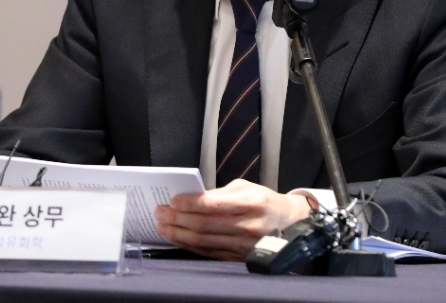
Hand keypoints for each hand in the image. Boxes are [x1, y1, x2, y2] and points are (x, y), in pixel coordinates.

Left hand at [154, 179, 311, 260]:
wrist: (286, 223)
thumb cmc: (262, 200)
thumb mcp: (245, 187)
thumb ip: (219, 193)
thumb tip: (190, 197)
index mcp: (251, 203)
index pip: (213, 205)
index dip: (190, 203)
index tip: (173, 200)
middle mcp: (248, 226)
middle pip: (204, 225)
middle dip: (177, 218)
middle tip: (159, 211)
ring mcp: (243, 245)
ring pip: (203, 242)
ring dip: (178, 233)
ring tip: (162, 225)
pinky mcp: (238, 257)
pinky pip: (207, 252)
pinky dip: (188, 245)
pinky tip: (177, 236)